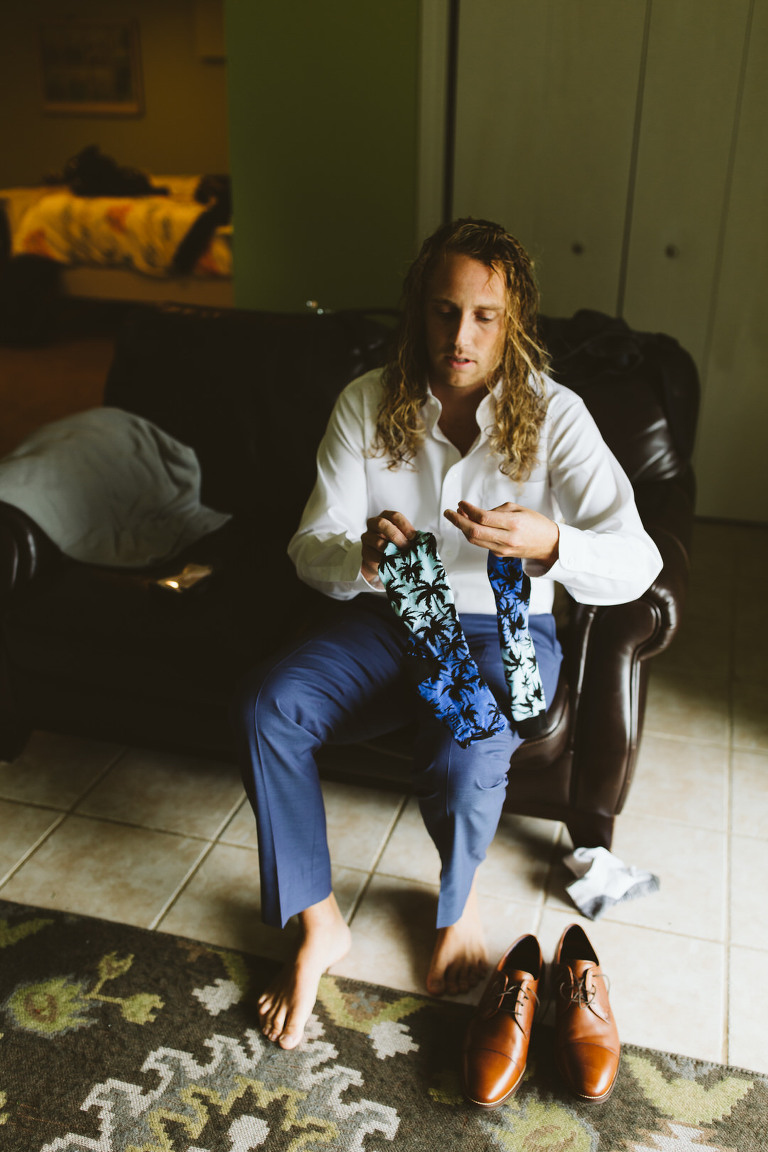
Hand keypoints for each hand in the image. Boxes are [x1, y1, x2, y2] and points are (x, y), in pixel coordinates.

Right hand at [360, 510, 416, 583]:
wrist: (382, 560)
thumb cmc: (396, 545)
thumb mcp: (404, 538)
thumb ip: (411, 537)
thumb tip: (423, 541)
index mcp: (386, 517)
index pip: (395, 516)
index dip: (405, 526)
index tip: (413, 538)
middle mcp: (374, 524)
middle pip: (382, 524)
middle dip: (396, 536)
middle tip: (406, 547)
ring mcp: (367, 537)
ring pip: (377, 541)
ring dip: (391, 550)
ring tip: (401, 557)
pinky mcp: (365, 552)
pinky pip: (373, 556)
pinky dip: (384, 560)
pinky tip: (392, 563)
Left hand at [444, 500, 558, 566]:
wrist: (549, 545)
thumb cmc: (535, 524)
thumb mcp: (518, 509)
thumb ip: (496, 510)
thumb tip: (474, 512)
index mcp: (513, 524)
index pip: (483, 517)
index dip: (468, 510)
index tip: (461, 503)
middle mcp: (507, 538)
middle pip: (474, 532)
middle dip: (457, 521)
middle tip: (448, 512)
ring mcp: (503, 549)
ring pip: (474, 540)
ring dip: (462, 528)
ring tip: (456, 516)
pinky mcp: (500, 554)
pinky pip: (481, 544)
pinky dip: (472, 534)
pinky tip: (470, 524)